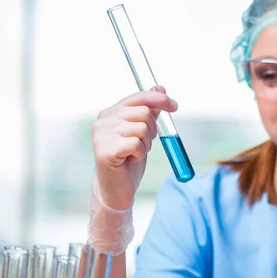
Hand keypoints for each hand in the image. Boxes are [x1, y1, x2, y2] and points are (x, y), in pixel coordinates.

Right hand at [91, 86, 177, 209]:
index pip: (138, 97)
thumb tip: (159, 88)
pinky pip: (136, 144)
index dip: (159, 99)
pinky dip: (139, 154)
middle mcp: (103, 121)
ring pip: (142, 128)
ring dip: (146, 144)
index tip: (175, 106)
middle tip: (144, 145)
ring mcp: (101, 135)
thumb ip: (149, 111)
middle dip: (153, 131)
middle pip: (144, 112)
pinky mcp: (104, 150)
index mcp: (110, 113)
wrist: (117, 189)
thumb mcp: (142, 132)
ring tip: (134, 154)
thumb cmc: (129, 160)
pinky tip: (129, 161)